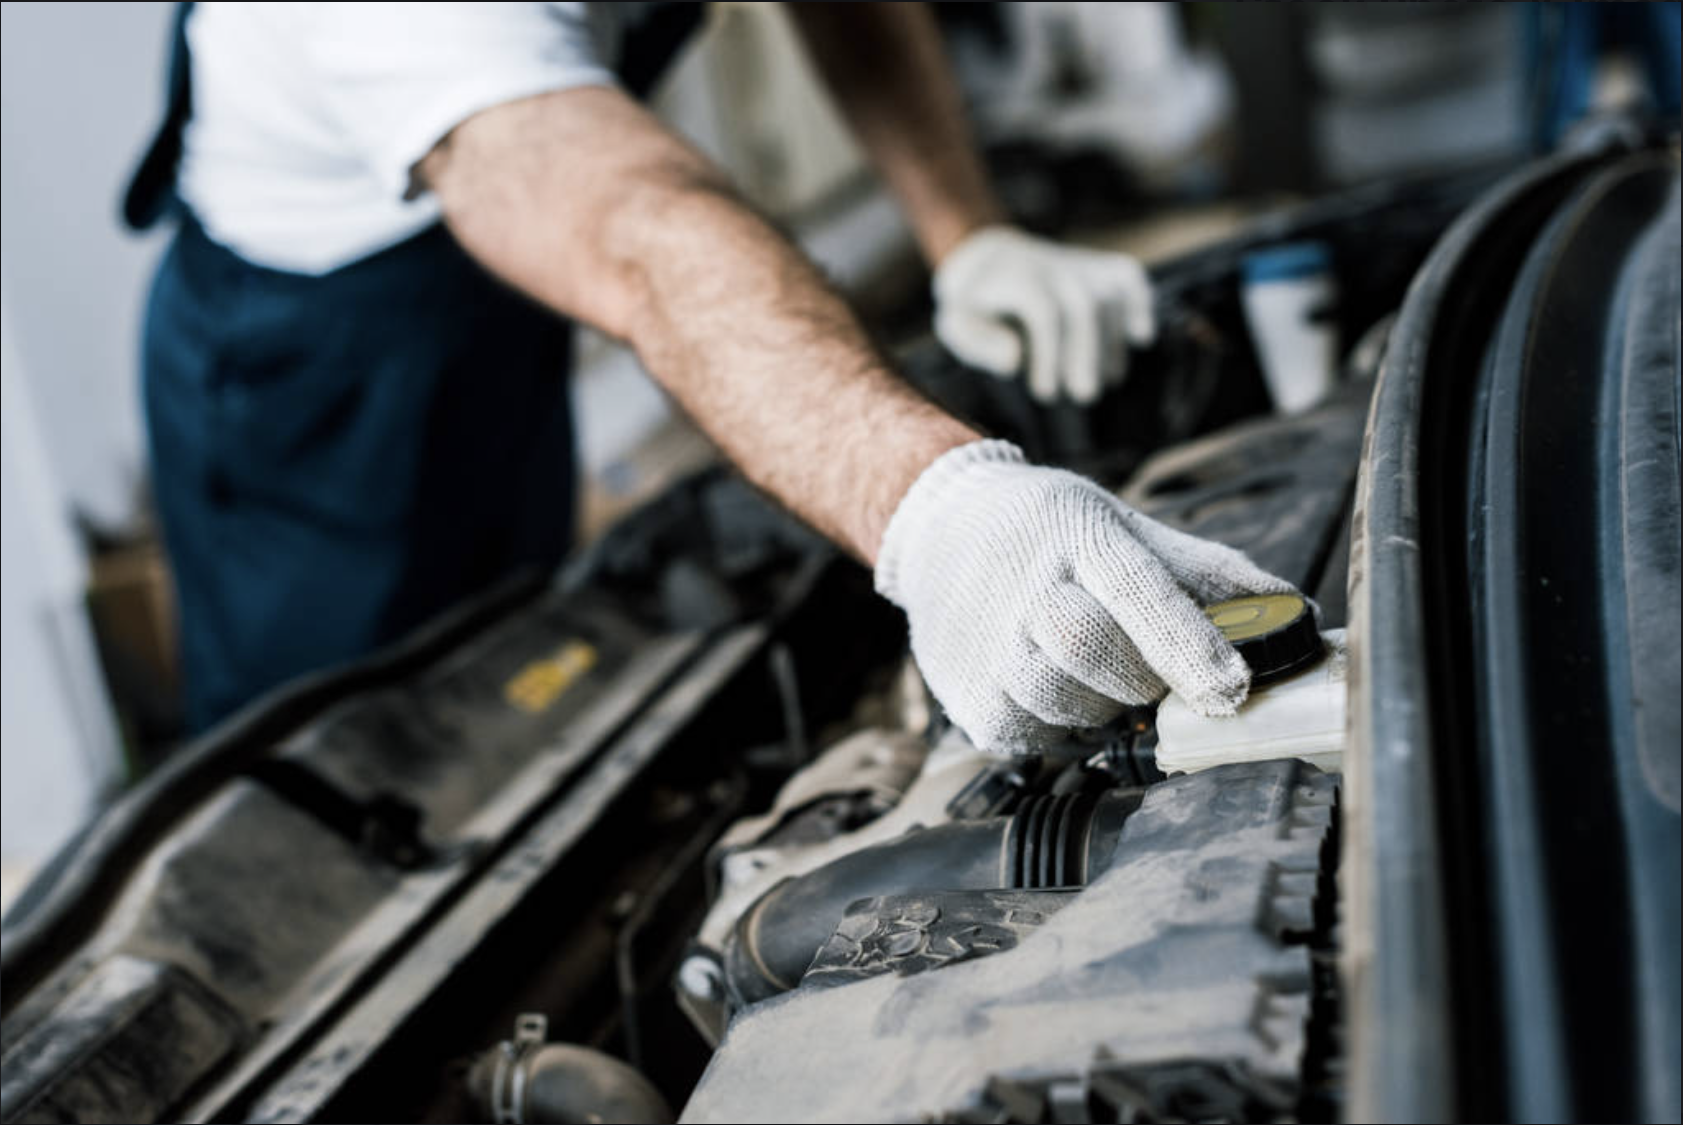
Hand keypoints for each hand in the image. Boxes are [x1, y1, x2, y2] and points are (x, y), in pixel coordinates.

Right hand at [874, 440, 1294, 753]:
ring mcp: (988, 641)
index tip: (1229, 689)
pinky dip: (1059, 724)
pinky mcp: (965, 694)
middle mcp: (1025, 583)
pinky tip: (1052, 686)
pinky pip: (1033, 736)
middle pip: (1089, 648)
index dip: (1187, 644)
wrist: (942, 526)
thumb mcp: (1129, 529)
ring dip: (1098, 703)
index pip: (1137, 590)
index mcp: (1082, 534)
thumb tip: (1297, 615)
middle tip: (1149, 671)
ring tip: (1092, 672)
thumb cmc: (1054, 532)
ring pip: (1062, 702)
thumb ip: (1210, 576)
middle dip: (1139, 675)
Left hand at [932, 226, 1155, 404]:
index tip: (1044, 392)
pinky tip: (1140, 338)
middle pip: (1082, 305)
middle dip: (1086, 354)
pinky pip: (1128, 276)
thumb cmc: (975, 304)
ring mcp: (1079, 263)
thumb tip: (1014, 360)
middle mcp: (1051, 264)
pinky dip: (1141, 303)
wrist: (991, 260)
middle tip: (1083, 395)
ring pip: (1108, 295)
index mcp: (1015, 277)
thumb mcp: (956, 323)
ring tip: (1105, 380)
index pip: (1043, 313)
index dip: (1049, 355)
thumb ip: (978, 341)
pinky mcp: (1099, 266)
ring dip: (1111, 343)